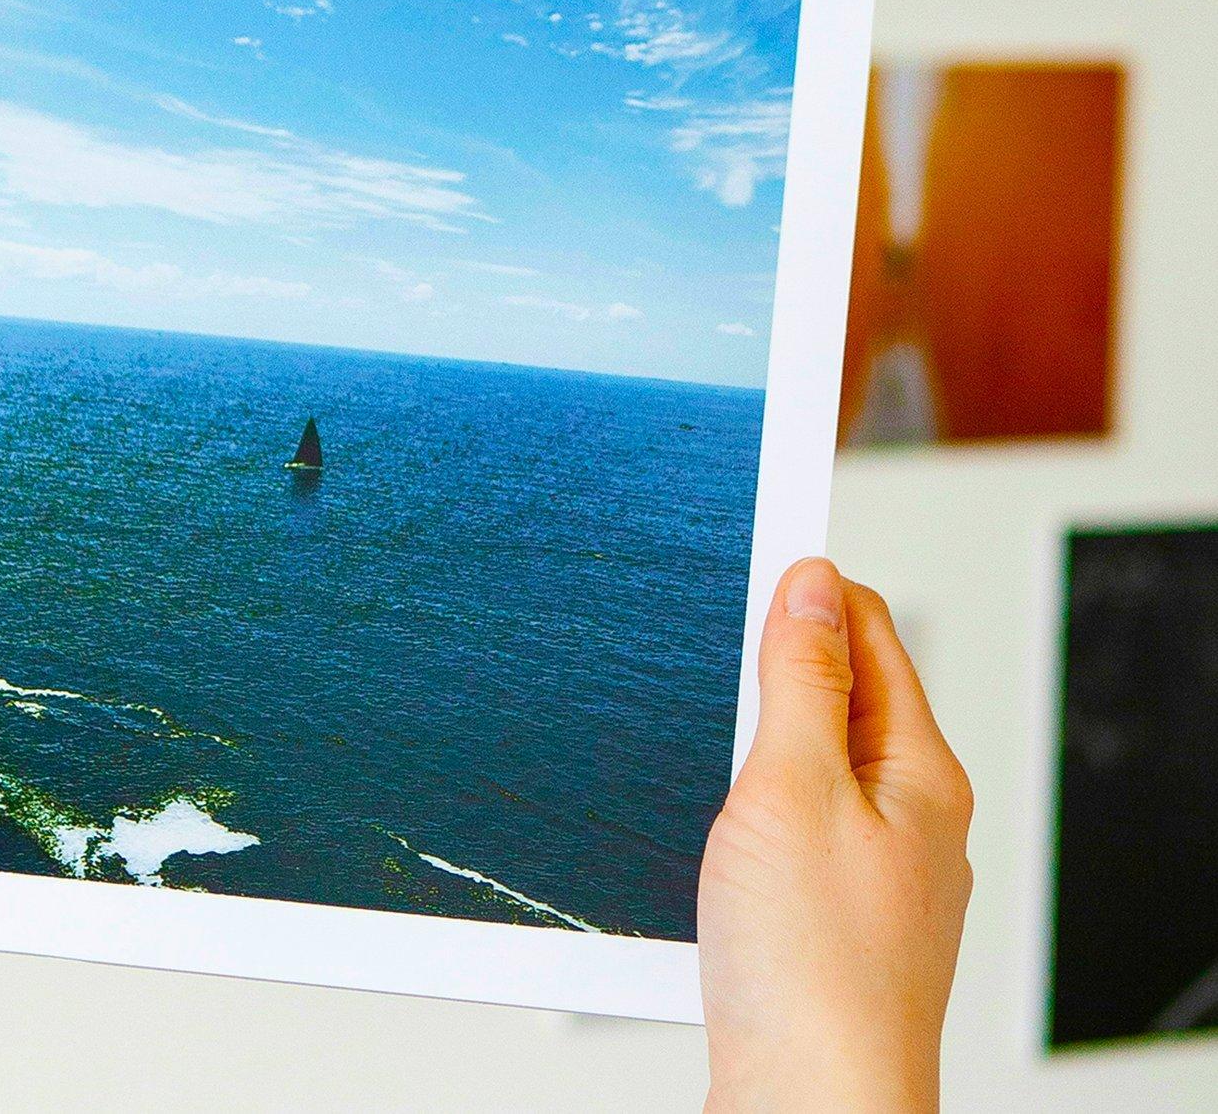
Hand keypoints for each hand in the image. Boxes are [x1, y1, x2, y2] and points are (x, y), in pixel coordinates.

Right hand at [699, 559, 972, 1112]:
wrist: (805, 1106)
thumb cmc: (812, 973)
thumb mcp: (791, 786)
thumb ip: (799, 677)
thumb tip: (812, 581)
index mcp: (919, 775)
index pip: (871, 635)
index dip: (806, 589)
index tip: (747, 552)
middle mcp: (907, 823)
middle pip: (838, 700)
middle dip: (770, 664)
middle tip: (703, 640)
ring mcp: (867, 878)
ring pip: (804, 772)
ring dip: (747, 743)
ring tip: (692, 731)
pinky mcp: (822, 925)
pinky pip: (783, 835)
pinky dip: (738, 810)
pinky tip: (697, 824)